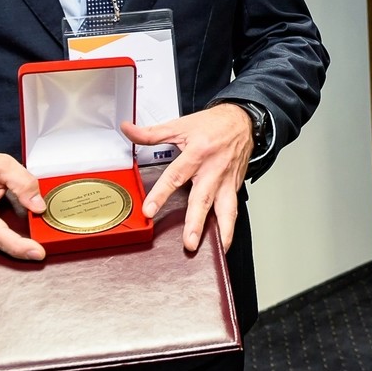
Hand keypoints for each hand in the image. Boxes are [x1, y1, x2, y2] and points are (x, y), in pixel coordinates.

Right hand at [0, 148, 45, 266]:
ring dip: (12, 257)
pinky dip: (7, 251)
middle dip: (18, 259)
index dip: (18, 247)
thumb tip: (38, 206)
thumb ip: (23, 183)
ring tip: (34, 250)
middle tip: (41, 254)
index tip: (37, 252)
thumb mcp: (3, 165)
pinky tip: (23, 245)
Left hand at [122, 104, 250, 252]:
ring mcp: (226, 181)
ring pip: (225, 209)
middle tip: (189, 242)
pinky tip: (224, 242)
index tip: (149, 210)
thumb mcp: (181, 125)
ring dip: (221, 231)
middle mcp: (213, 170)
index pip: (175, 176)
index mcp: (197, 153)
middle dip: (196, 223)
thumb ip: (152, 133)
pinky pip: (233, 210)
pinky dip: (230, 228)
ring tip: (216, 249)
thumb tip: (128, 130)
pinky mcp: (235, 188)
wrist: (242, 121)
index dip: (161, 194)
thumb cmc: (213, 125)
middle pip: (203, 199)